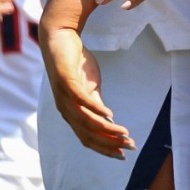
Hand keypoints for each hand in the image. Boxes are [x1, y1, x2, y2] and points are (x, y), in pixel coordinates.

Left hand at [40, 25, 131, 157]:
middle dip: (109, 143)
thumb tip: (109, 120)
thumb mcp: (90, 85)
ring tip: (124, 133)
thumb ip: (96, 103)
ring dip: (106, 129)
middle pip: (87, 134)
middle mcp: (65, 109)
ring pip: (85, 121)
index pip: (88, 137)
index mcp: (71, 112)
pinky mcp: (66, 81)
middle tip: (129, 146)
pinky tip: (110, 114)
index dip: (105, 147)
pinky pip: (81, 100)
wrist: (60, 36)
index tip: (124, 153)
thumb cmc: (75, 62)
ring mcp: (64, 96)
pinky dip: (96, 109)